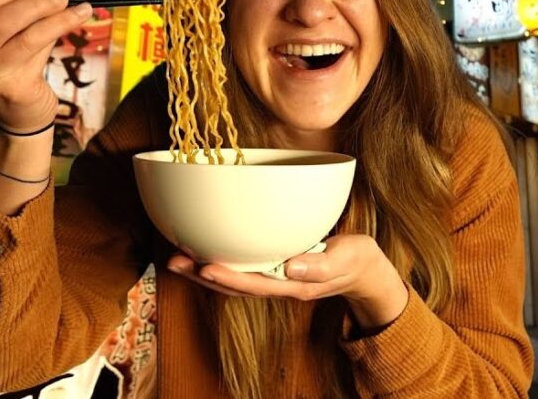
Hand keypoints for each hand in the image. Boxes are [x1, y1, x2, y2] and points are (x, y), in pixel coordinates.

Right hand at [0, 0, 93, 131]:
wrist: (20, 115)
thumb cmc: (15, 69)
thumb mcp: (9, 39)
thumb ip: (20, 15)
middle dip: (32, 3)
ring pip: (22, 35)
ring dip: (53, 15)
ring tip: (75, 6)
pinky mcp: (10, 89)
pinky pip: (38, 50)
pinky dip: (61, 27)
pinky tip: (78, 17)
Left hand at [166, 234, 409, 328]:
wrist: (364, 270)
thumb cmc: (356, 260)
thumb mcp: (346, 259)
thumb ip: (320, 265)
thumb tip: (290, 267)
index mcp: (295, 285)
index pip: (255, 284)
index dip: (229, 277)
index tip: (205, 268)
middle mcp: (279, 285)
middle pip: (234, 286)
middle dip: (203, 276)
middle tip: (174, 261)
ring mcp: (275, 279)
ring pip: (233, 280)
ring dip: (203, 270)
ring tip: (176, 258)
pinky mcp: (273, 268)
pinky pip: (242, 269)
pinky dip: (220, 262)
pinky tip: (203, 250)